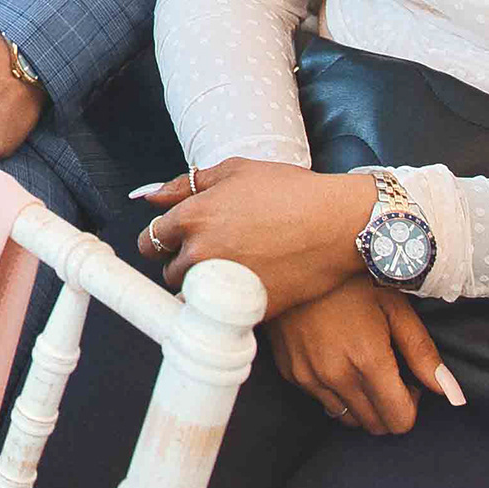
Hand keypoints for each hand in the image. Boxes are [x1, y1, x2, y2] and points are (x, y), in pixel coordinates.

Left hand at [130, 159, 381, 308]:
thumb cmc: (290, 192)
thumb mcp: (234, 172)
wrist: (338, 224)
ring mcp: (225, 284)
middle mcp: (201, 253)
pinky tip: (246, 286)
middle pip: (168, 270)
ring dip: (201, 286)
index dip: (163, 238)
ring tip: (230, 268)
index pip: (150, 239)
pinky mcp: (248, 309)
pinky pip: (221, 315)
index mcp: (192, 218)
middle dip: (183, 262)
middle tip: (212, 250)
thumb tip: (149, 196)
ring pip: (191, 296)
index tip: (177, 239)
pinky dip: (227, 305)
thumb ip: (184, 185)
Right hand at [266, 279, 457, 434]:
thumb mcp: (395, 307)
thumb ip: (423, 354)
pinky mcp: (290, 372)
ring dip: (362, 402)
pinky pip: (322, 400)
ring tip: (362, 365)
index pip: (399, 421)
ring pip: (348, 418)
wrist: (293, 258)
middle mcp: (335, 376)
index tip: (408, 377)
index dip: (412, 404)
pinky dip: (336, 391)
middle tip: (388, 369)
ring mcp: (308, 376)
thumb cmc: (351, 278)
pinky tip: (337, 358)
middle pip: (375, 425)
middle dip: (389, 405)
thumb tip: (452, 394)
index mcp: (367, 360)